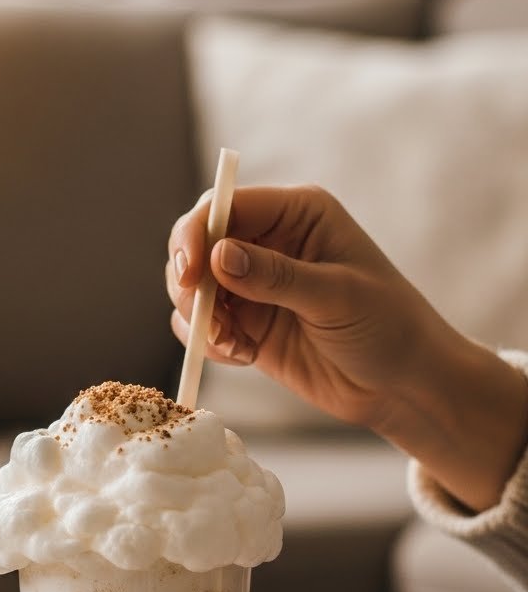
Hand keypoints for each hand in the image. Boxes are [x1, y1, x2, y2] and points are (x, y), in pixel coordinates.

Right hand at [167, 185, 527, 510]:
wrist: (402, 384)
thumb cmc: (387, 327)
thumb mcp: (337, 296)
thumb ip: (276, 275)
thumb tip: (218, 255)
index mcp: (297, 214)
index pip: (225, 206)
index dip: (196, 234)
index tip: (188, 273)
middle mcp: (269, 242)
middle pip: (198, 243)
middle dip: (188, 279)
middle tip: (202, 317)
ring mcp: (254, 286)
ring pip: (193, 288)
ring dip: (197, 317)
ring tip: (231, 344)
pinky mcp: (248, 326)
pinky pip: (203, 326)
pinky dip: (209, 342)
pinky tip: (242, 356)